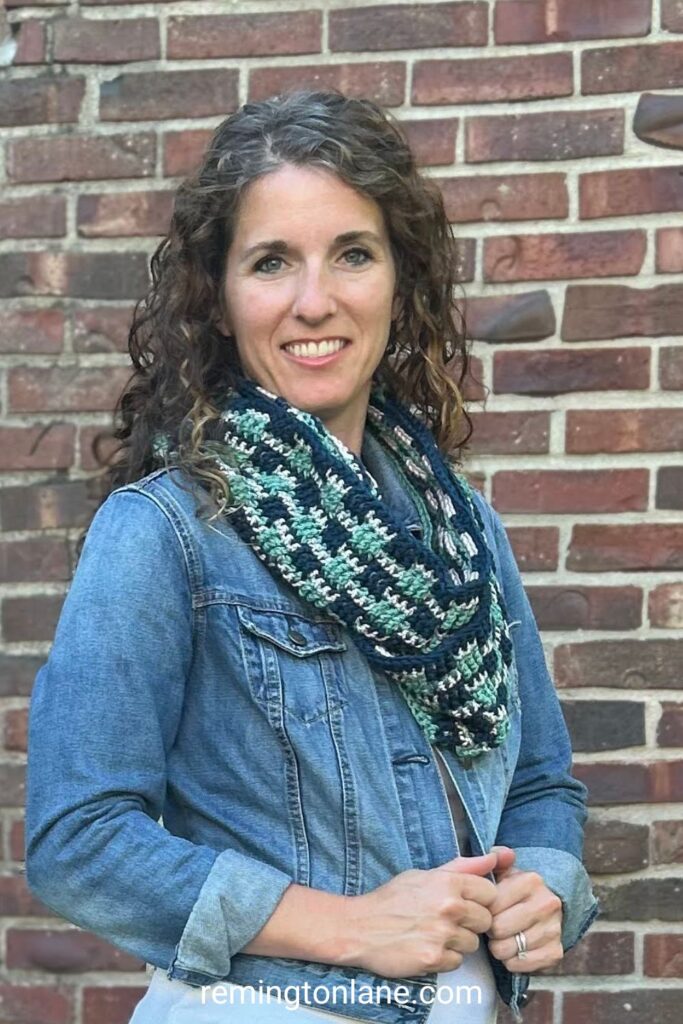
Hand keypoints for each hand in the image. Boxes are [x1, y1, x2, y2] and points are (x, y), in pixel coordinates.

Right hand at [339, 850, 503, 978]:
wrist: (360, 928)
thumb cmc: (392, 898)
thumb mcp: (423, 875)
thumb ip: (462, 867)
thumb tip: (496, 857)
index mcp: (448, 882)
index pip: (490, 893)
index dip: (480, 899)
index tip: (465, 902)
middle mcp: (449, 908)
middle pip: (486, 920)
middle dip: (471, 922)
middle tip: (447, 920)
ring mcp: (442, 934)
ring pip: (472, 944)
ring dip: (457, 942)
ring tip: (434, 934)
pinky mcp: (434, 959)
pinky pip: (457, 962)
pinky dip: (444, 958)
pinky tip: (427, 947)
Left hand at [484, 846, 563, 972]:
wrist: (544, 908)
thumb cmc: (514, 891)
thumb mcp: (504, 870)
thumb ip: (494, 859)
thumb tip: (497, 853)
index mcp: (532, 880)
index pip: (491, 904)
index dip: (482, 909)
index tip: (486, 908)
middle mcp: (547, 903)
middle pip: (498, 928)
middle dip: (490, 930)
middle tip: (493, 925)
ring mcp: (554, 929)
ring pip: (508, 949)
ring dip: (499, 947)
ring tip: (502, 937)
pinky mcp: (556, 952)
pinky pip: (522, 965)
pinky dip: (512, 961)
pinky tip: (514, 950)